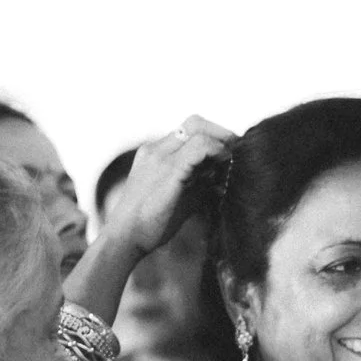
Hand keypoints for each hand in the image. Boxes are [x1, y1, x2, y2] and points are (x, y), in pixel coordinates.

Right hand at [98, 118, 234, 257]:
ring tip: (229, 162)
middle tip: (235, 151)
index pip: (189, 130)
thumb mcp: (178, 197)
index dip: (214, 136)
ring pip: (198, 129)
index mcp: (156, 154)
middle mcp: (156, 150)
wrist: (125, 238)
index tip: (229, 151)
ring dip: (220, 142)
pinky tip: (222, 167)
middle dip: (220, 133)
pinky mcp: (169, 170)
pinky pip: (199, 148)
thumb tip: (221, 182)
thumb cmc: (149, 223)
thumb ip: (197, 184)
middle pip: (195, 123)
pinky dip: (216, 152)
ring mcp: (161, 157)